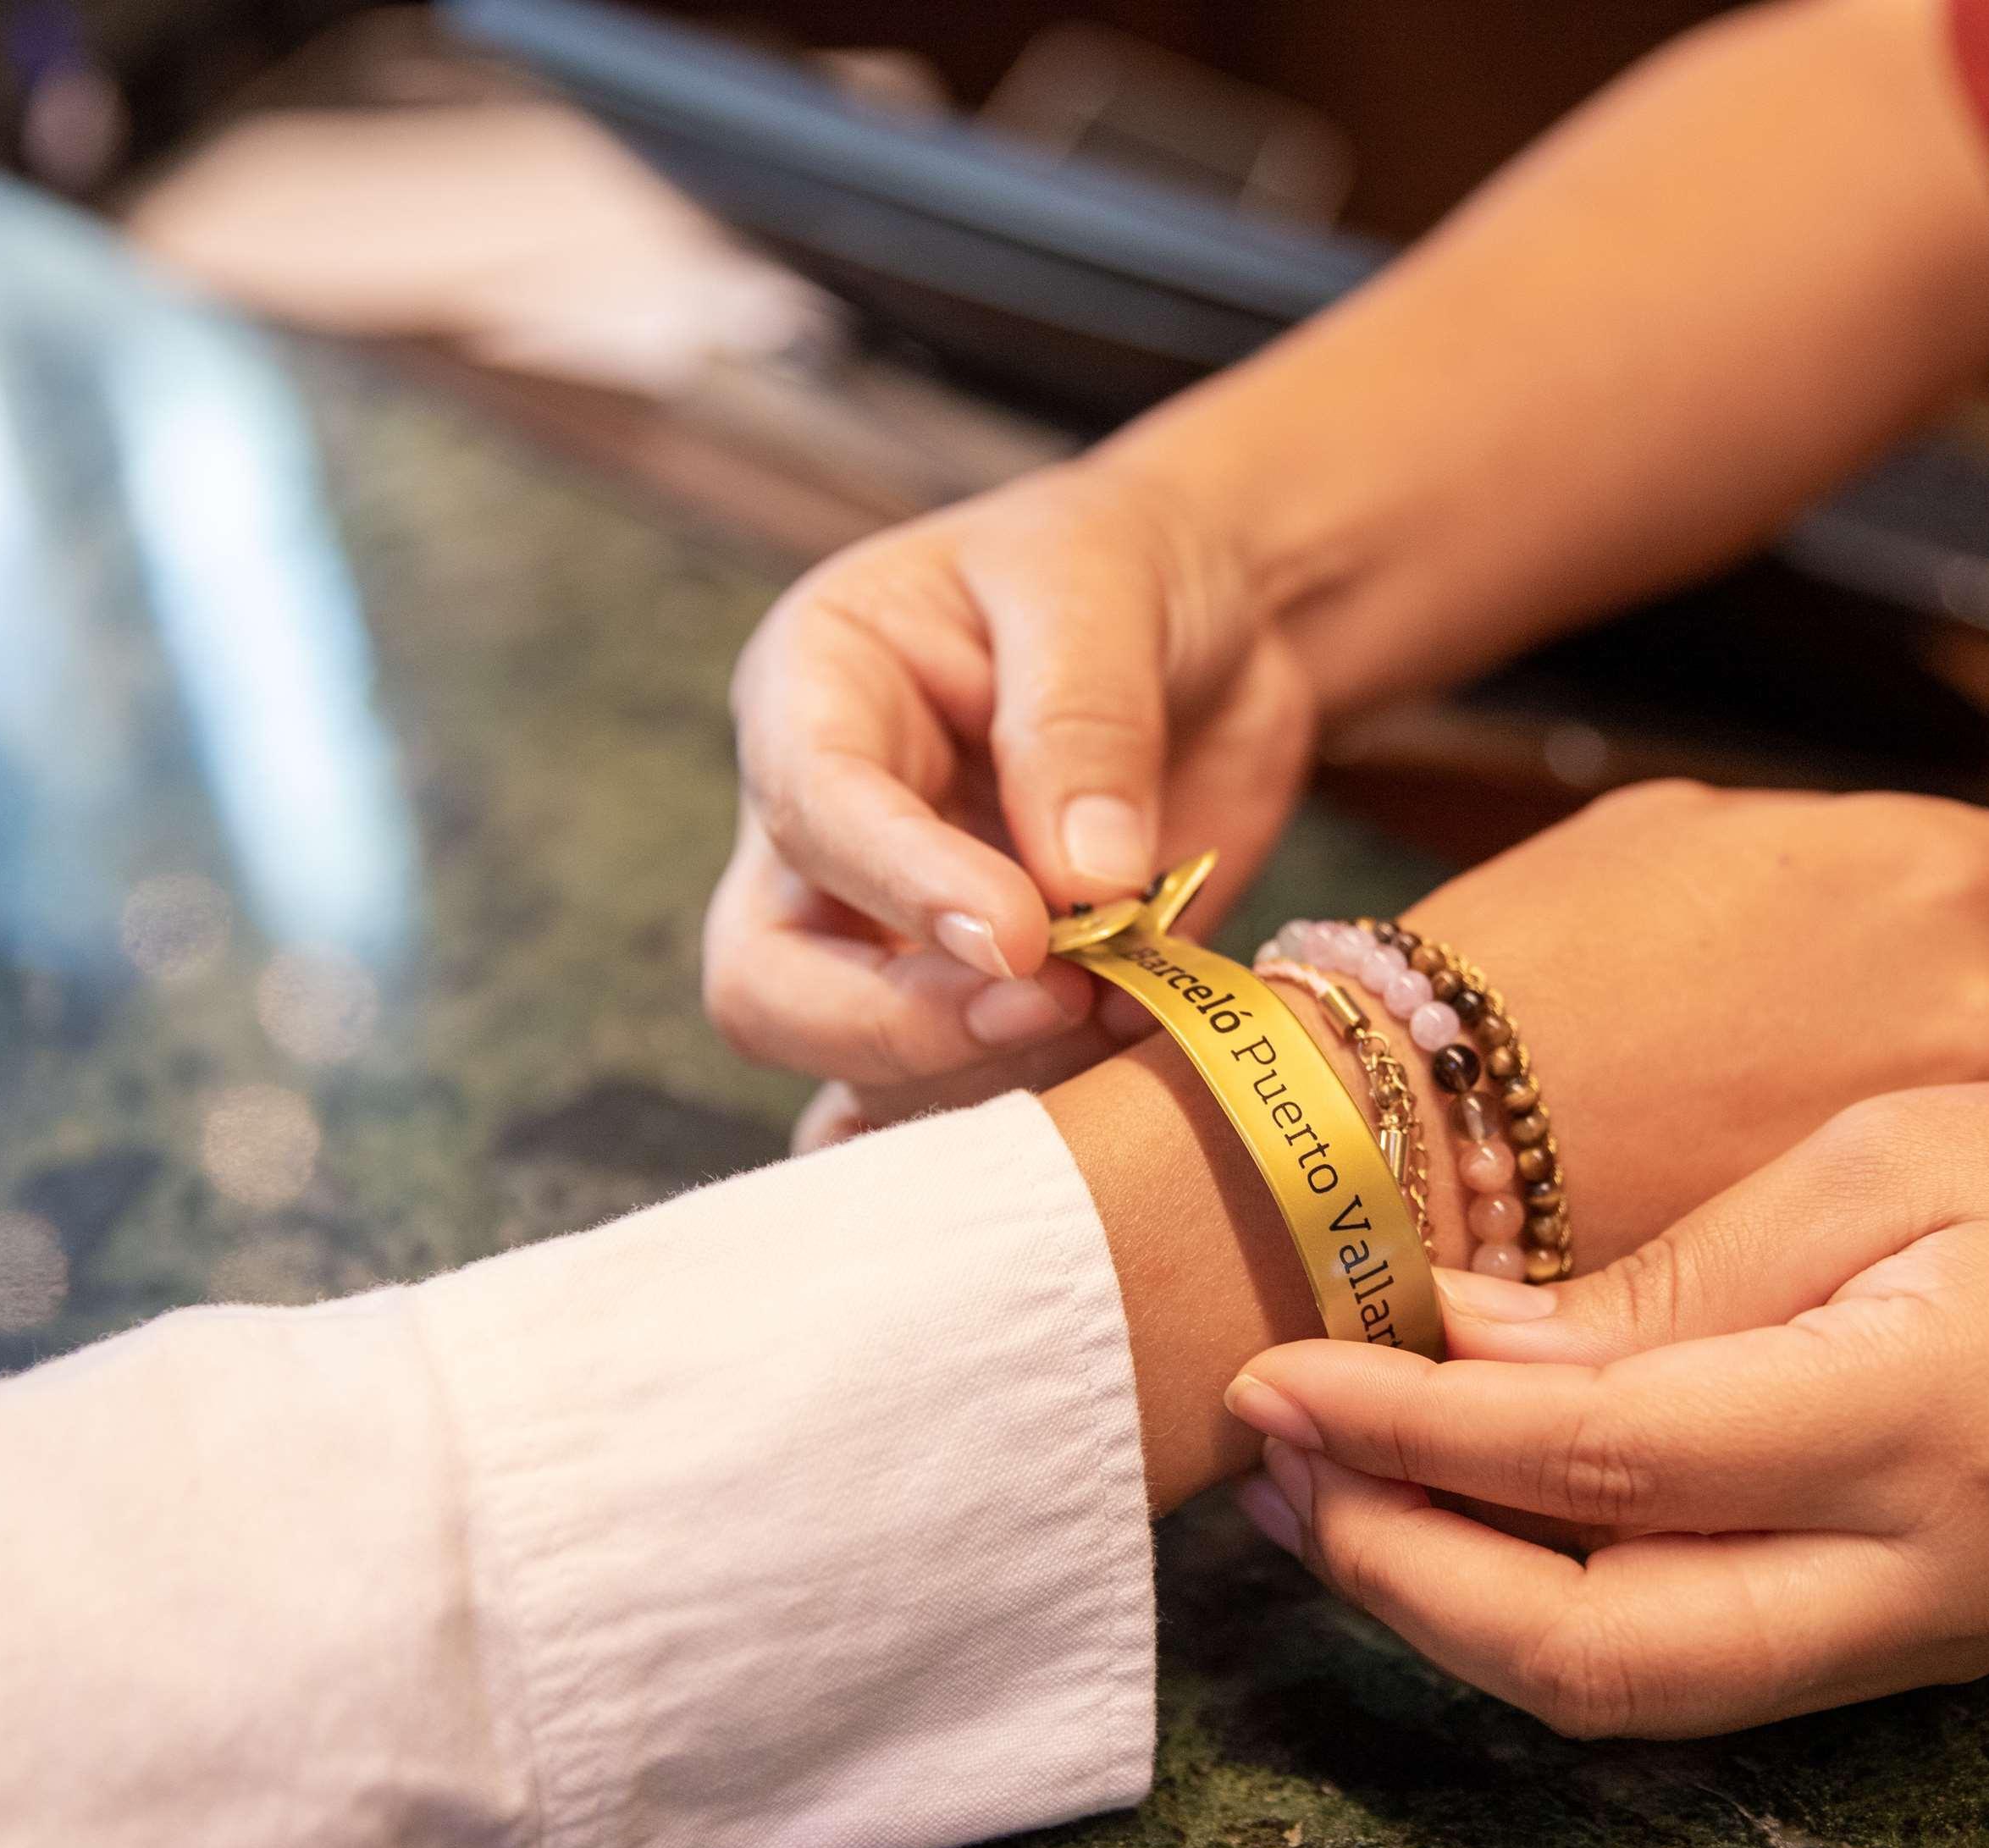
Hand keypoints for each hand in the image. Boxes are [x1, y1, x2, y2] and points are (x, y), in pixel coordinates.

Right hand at [703, 457, 1317, 1088]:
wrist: (1217, 628)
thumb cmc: (1124, 571)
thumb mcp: (1100, 589)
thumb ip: (1084, 723)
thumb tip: (1084, 880)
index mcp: (816, 695)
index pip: (808, 810)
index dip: (903, 887)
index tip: (1024, 934)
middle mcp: (822, 836)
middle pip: (771, 985)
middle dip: (900, 1022)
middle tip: (1051, 1004)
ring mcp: (891, 938)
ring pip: (864, 1071)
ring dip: (998, 1075)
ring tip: (1138, 1007)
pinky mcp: (976, 1008)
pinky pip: (948, 1111)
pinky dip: (1023, 1135)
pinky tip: (1101, 1128)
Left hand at [1222, 1077, 1988, 1737]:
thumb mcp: (1882, 1157)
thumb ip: (1674, 1277)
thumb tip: (1462, 1339)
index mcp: (1928, 1418)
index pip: (1612, 1463)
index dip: (1416, 1434)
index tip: (1275, 1376)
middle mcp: (1925, 1575)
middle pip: (1604, 1653)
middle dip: (1402, 1574)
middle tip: (1268, 1464)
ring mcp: (1919, 1638)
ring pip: (1634, 1694)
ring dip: (1451, 1613)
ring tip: (1317, 1499)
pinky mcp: (1900, 1649)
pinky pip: (1688, 1672)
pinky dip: (1545, 1617)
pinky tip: (1450, 1525)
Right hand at [1375, 782, 1988, 1261]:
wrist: (1410, 1124)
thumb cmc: (1516, 961)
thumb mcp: (1673, 833)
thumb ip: (1811, 854)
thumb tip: (1849, 878)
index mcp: (1928, 868)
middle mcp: (1970, 1002)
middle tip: (1931, 1051)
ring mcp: (1934, 1146)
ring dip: (1982, 1141)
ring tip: (1874, 1145)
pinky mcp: (1877, 1260)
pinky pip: (1944, 1235)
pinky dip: (1905, 1231)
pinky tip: (1815, 1217)